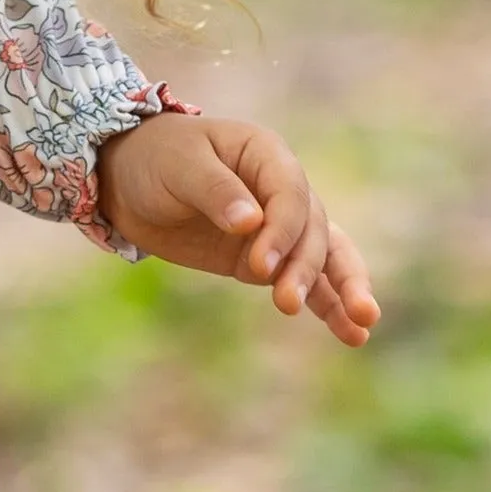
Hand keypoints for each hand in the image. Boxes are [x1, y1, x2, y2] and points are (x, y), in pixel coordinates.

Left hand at [96, 111, 379, 346]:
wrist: (130, 179)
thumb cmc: (156, 158)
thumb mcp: (179, 166)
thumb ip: (216, 191)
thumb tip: (251, 223)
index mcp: (267, 156)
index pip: (291, 195)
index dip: (282, 231)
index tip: (261, 266)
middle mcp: (283, 190)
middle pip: (312, 230)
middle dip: (305, 268)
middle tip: (285, 301)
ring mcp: (279, 227)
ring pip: (324, 257)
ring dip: (343, 289)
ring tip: (361, 325)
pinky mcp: (266, 259)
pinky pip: (306, 281)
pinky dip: (328, 306)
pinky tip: (353, 335)